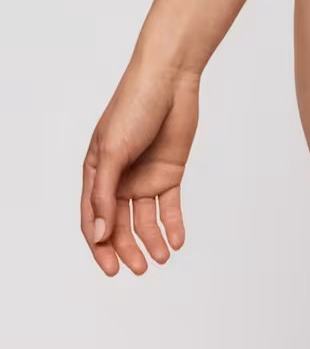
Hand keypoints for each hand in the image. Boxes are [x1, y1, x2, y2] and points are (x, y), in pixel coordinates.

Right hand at [81, 56, 200, 275]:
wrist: (171, 79)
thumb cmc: (134, 106)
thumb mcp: (114, 151)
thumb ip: (106, 194)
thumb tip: (100, 235)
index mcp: (97, 173)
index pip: (93, 220)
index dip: (100, 247)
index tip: (112, 269)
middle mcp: (119, 179)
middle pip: (119, 225)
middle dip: (127, 249)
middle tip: (140, 269)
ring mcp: (145, 176)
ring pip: (144, 220)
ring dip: (151, 241)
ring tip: (161, 258)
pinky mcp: (170, 171)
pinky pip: (170, 205)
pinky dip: (172, 224)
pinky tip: (176, 240)